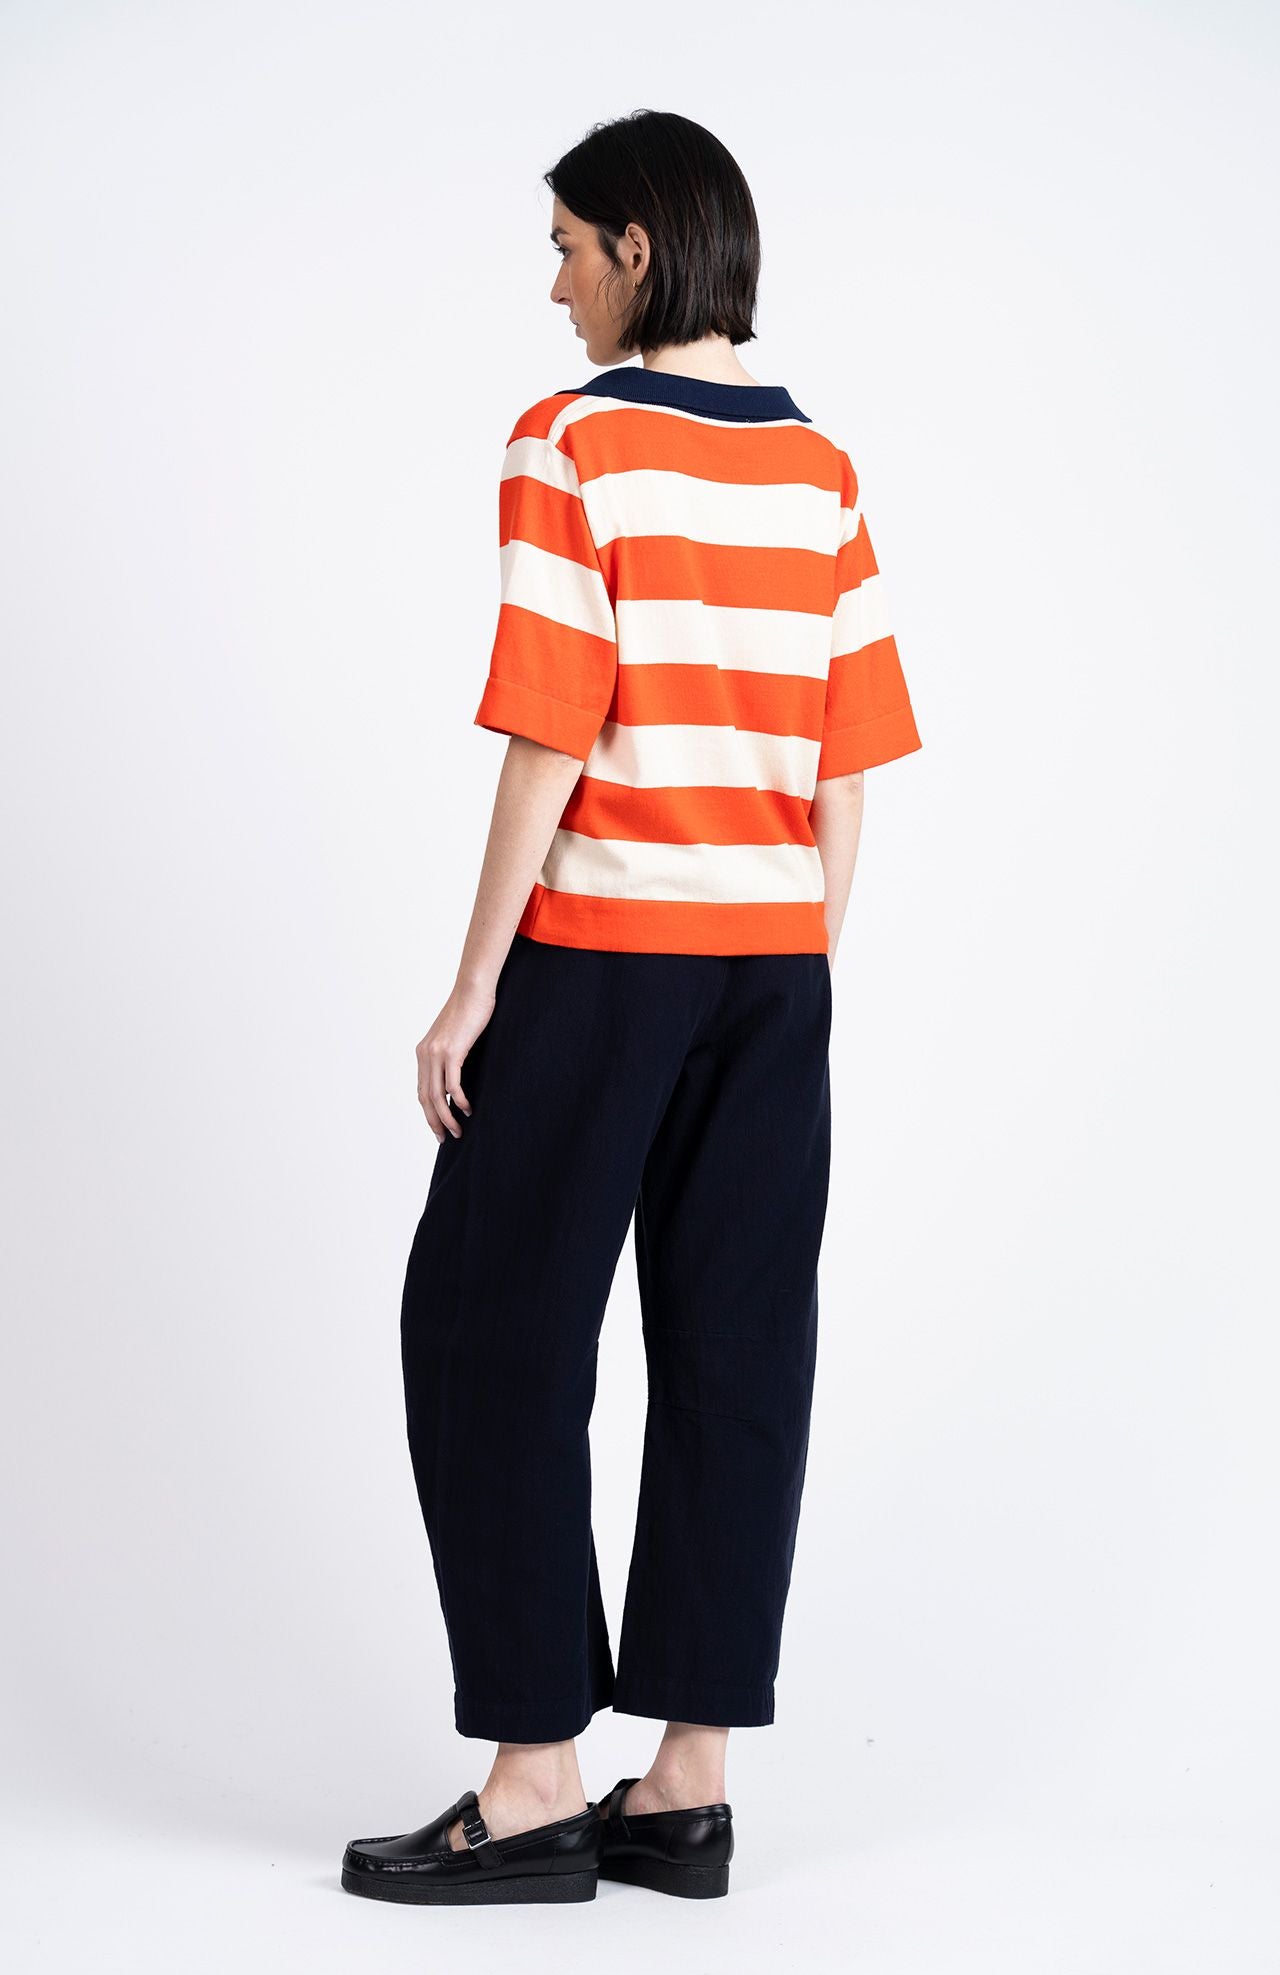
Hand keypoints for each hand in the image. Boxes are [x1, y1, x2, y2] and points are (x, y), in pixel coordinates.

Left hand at [416, 981, 496, 1143]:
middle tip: (444, 1138)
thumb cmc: (469, 1011)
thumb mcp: (455, 1037)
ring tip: (458, 1130)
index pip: (421, 1090)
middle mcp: (425, 1054)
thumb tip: (457, 1078)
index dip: (428, 1112)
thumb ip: (451, 1056)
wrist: (473, 990)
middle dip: (434, 1121)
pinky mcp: (452, 1051)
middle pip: (425, 1097)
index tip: (437, 1127)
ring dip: (446, 1117)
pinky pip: (453, 1085)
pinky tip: (467, 1109)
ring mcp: (437, 1053)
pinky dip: (459, 1100)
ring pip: (437, 1095)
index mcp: (424, 1052)